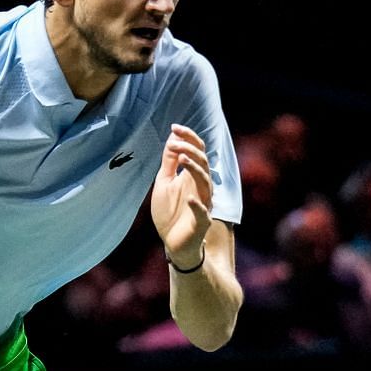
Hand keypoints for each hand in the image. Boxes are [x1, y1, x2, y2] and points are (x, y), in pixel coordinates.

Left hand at [151, 123, 213, 269]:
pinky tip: (189, 199)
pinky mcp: (201, 222)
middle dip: (190, 149)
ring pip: (205, 182)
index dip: (189, 137)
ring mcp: (204, 203)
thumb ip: (168, 162)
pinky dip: (197, 205)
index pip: (198, 151)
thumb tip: (172, 137)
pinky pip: (202, 212)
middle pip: (203, 162)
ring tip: (181, 159)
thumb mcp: (164, 182)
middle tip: (175, 143)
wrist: (172, 242)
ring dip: (194, 169)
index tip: (175, 127)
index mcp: (193, 176)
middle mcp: (201, 187)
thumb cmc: (170, 212)